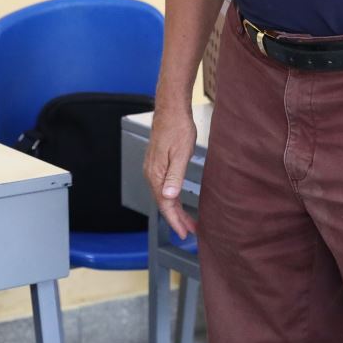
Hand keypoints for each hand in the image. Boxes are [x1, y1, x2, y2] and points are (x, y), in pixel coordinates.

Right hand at [144, 104, 197, 239]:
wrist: (171, 108)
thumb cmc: (178, 128)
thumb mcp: (181, 153)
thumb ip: (175, 176)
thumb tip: (168, 196)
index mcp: (156, 174)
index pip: (165, 205)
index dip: (175, 220)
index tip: (185, 233)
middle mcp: (151, 174)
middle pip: (164, 203)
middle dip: (177, 219)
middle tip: (190, 231)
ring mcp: (153, 168)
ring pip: (164, 195)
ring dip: (175, 209)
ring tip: (188, 221)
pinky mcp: (157, 163)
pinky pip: (163, 186)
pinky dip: (172, 197)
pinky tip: (178, 200)